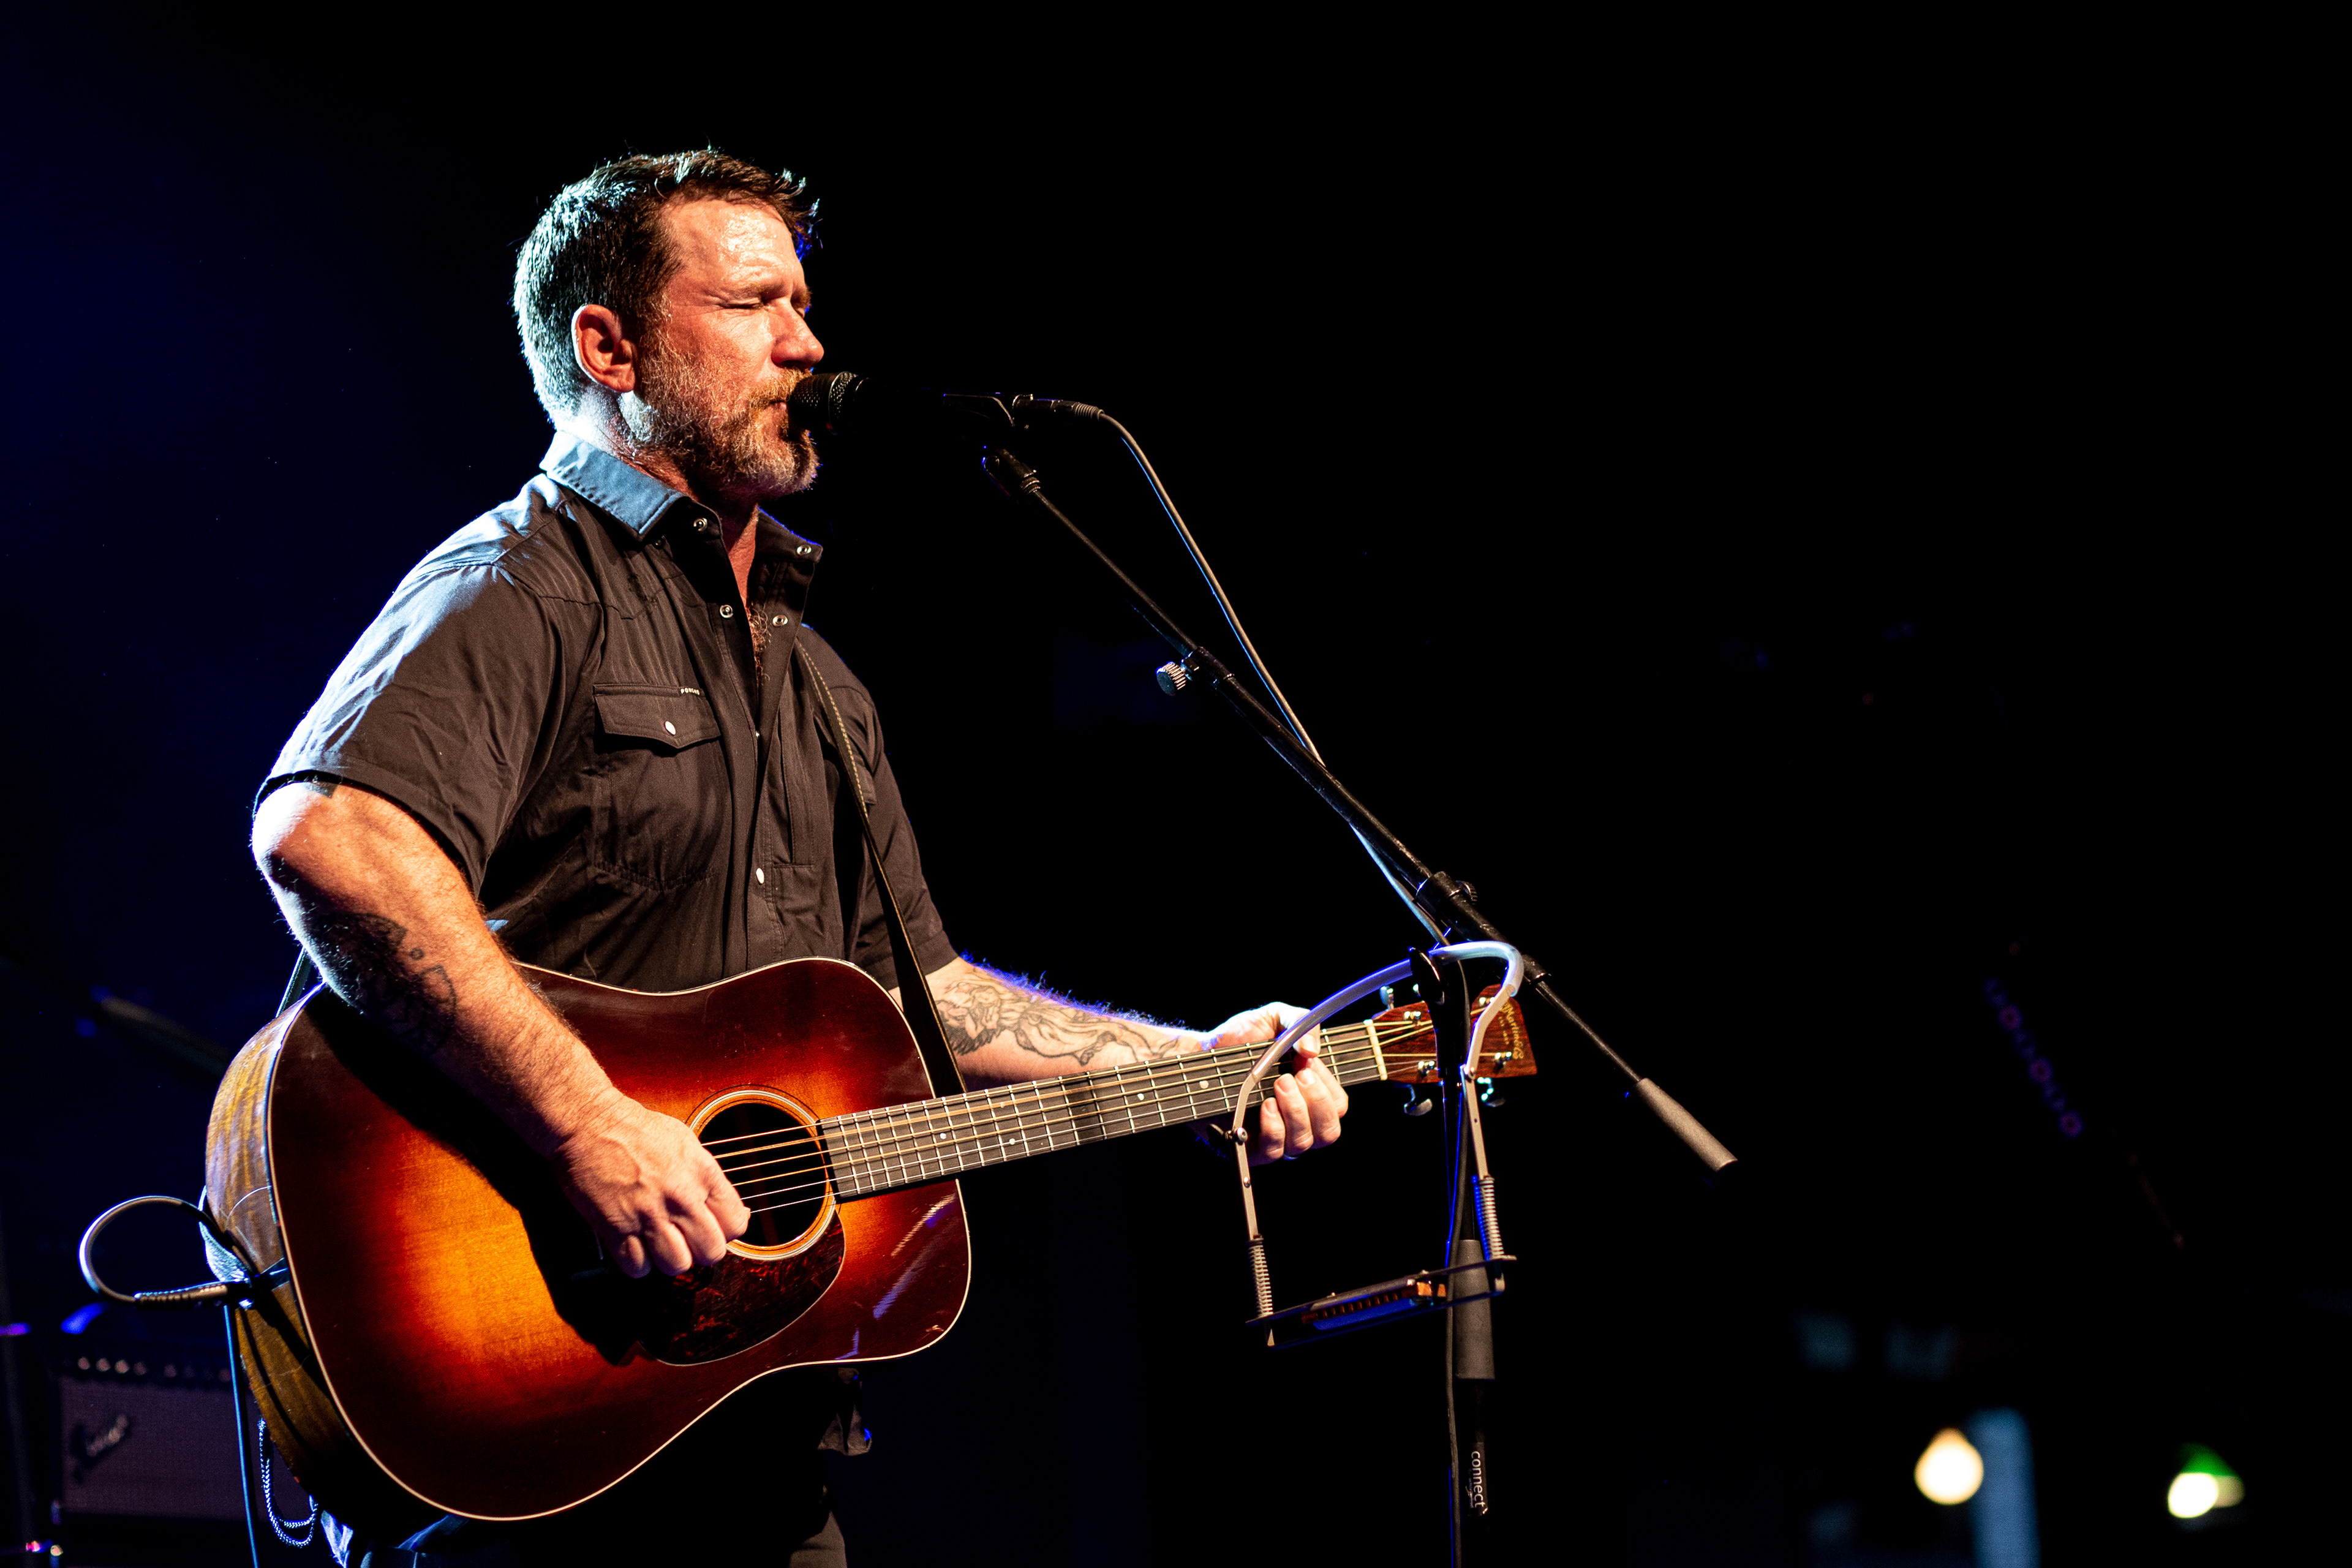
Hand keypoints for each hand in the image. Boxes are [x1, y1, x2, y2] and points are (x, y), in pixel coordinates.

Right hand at [549, 1093, 750, 1277]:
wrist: (591, 1123)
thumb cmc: (637, 1129)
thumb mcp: (686, 1143)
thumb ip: (707, 1180)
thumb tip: (728, 1210)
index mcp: (703, 1173)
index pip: (735, 1223)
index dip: (726, 1231)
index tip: (712, 1227)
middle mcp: (681, 1196)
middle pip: (711, 1252)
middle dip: (700, 1251)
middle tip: (687, 1240)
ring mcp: (649, 1213)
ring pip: (677, 1265)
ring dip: (669, 1259)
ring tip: (660, 1244)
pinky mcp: (616, 1227)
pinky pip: (637, 1267)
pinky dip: (637, 1264)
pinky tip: (635, 1247)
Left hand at [1202, 1002, 1349, 1165]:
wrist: (1201, 1052)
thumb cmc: (1239, 1039)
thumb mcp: (1273, 1018)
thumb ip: (1300, 1022)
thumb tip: (1313, 1051)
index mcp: (1309, 1094)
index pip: (1337, 1106)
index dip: (1327, 1089)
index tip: (1307, 1066)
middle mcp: (1297, 1120)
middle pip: (1328, 1132)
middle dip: (1316, 1102)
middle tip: (1291, 1076)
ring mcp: (1275, 1136)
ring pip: (1303, 1143)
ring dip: (1295, 1111)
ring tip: (1276, 1085)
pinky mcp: (1250, 1147)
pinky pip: (1275, 1150)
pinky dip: (1275, 1127)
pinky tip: (1265, 1105)